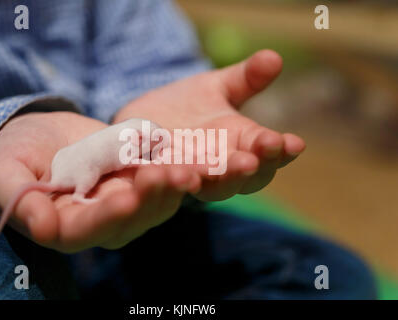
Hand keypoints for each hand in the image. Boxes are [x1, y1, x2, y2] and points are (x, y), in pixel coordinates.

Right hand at [0, 112, 199, 251]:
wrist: (42, 135)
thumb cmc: (17, 154)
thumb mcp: (5, 172)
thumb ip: (19, 201)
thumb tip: (40, 228)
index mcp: (66, 225)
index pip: (88, 228)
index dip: (108, 216)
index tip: (126, 199)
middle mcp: (101, 221)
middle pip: (131, 219)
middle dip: (152, 199)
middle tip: (171, 176)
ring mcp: (125, 203)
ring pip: (155, 203)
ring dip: (172, 187)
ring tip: (187, 168)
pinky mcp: (140, 182)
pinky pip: (163, 180)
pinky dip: (177, 170)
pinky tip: (192, 158)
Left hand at [114, 50, 305, 200]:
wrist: (147, 119)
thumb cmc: (189, 105)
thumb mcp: (216, 87)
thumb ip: (245, 78)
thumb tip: (274, 57)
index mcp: (242, 144)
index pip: (267, 152)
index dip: (281, 151)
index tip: (294, 144)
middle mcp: (221, 166)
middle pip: (244, 177)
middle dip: (251, 170)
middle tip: (253, 160)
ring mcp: (192, 174)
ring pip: (210, 187)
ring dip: (217, 180)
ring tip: (216, 172)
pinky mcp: (163, 177)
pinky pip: (170, 183)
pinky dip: (173, 180)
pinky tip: (171, 173)